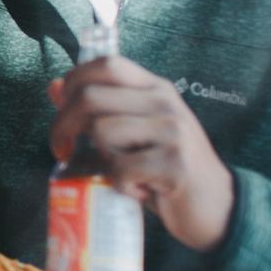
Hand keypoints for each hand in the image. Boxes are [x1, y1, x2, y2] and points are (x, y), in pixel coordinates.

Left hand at [48, 55, 234, 251]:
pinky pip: (119, 169)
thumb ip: (100, 108)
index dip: (72, 83)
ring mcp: (172, 132)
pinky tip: (136, 189)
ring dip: (98, 158)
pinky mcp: (174, 165)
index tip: (62, 112)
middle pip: (91, 97)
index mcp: (155, 88)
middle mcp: (165, 103)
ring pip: (101, 132)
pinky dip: (118, 184)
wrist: (217, 205)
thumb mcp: (135, 130)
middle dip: (63, 126)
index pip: (105, 65)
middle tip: (62, 150)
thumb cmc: (166, 167)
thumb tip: (54, 87)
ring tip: (117, 171)